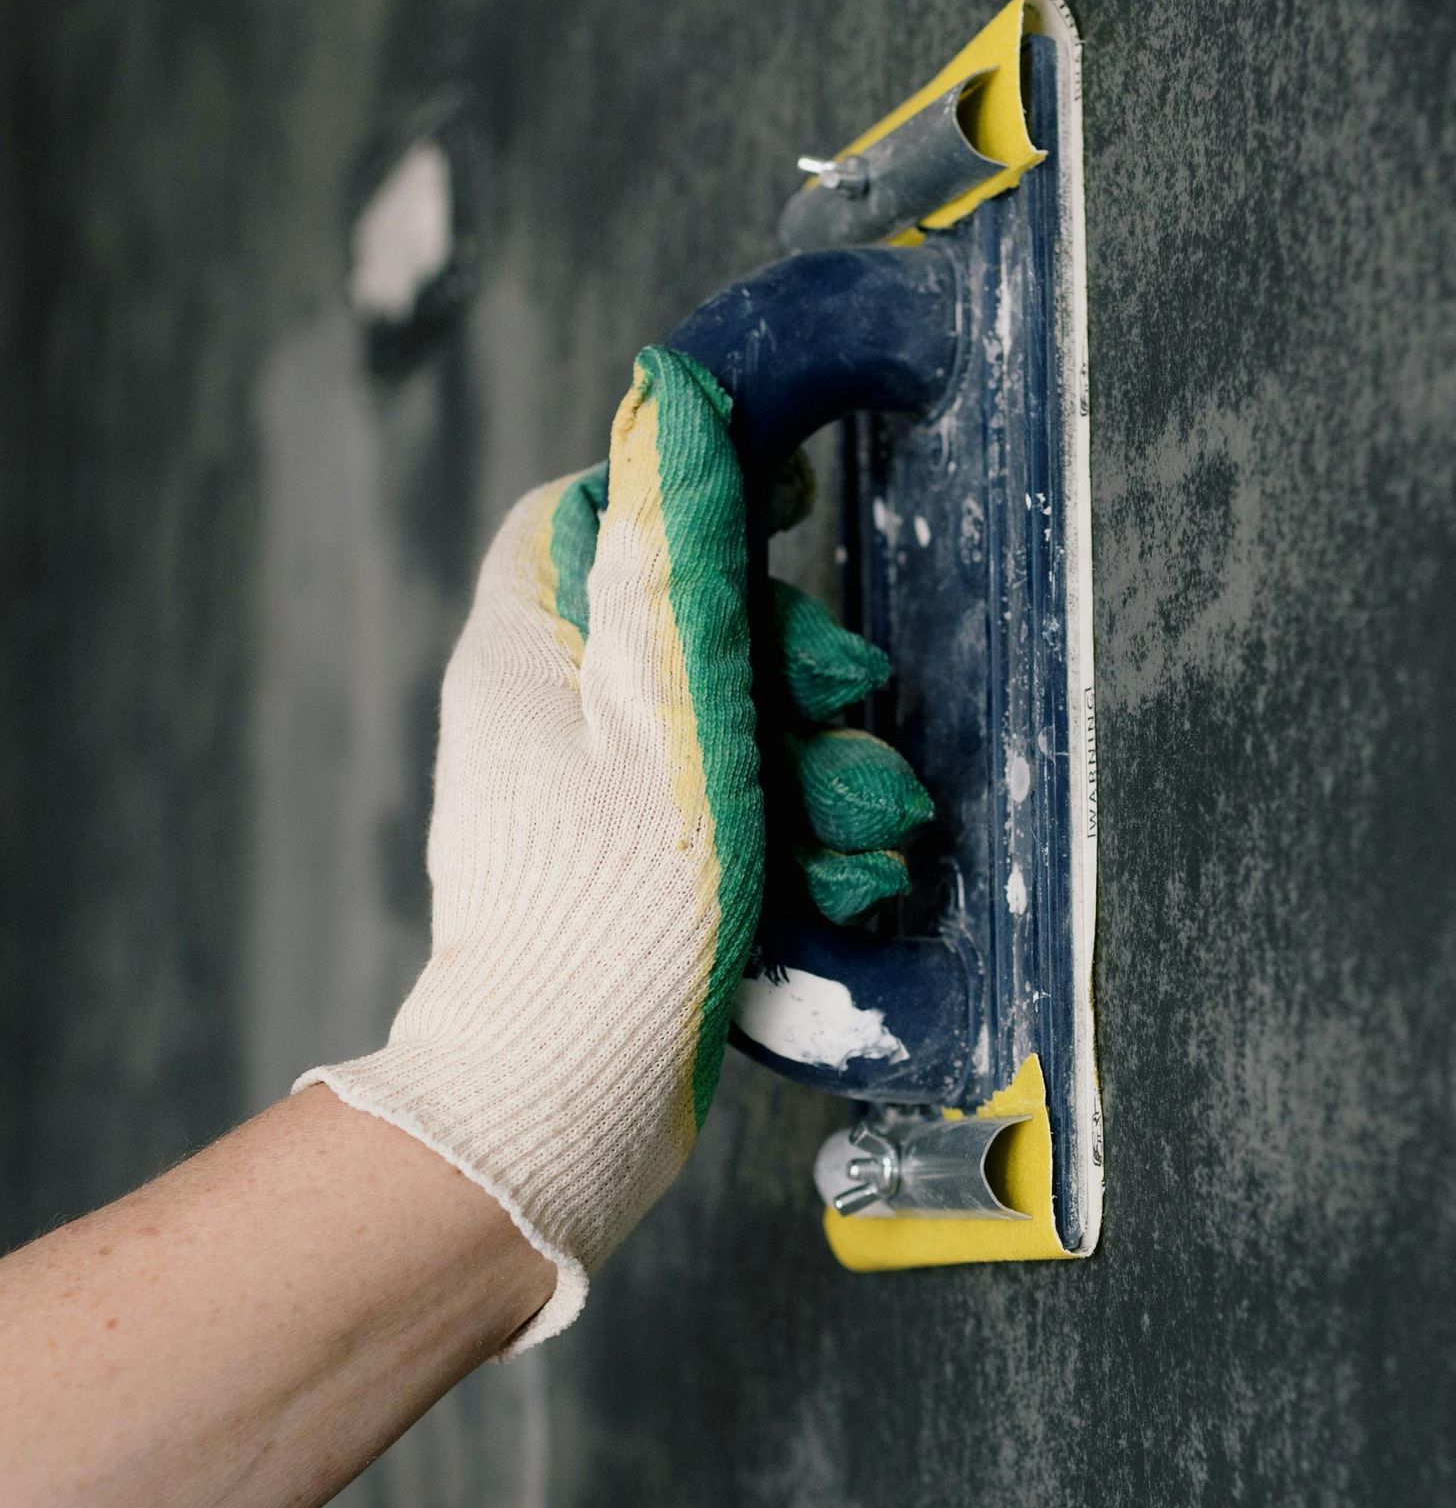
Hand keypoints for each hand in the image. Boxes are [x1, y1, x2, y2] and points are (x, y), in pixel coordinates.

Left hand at [302, 347, 761, 1346]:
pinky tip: (845, 888)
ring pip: (729, 732)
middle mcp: (550, 713)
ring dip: (819, 770)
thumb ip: (680, 558)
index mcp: (531, 647)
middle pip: (688, 624)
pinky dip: (795, 845)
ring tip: (873, 827)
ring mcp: (591, 802)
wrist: (567, 1103)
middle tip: (855, 702)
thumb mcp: (670, 711)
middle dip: (794, 667)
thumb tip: (674, 403)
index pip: (596, 511)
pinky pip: (732, 822)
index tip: (784, 503)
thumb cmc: (613, 910)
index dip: (691, 494)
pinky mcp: (636, 879)